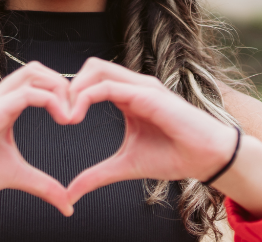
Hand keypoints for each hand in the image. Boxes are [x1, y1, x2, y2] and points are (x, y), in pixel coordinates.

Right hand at [0, 63, 74, 220]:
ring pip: (34, 73)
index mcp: (5, 106)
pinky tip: (62, 120)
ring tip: (71, 116)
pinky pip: (26, 94)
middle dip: (65, 85)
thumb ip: (42, 185)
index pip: (38, 80)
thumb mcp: (16, 176)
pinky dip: (50, 101)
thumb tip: (68, 205)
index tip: (75, 118)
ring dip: (60, 89)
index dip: (62, 92)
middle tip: (77, 113)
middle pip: (38, 69)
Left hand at [64, 58, 261, 217]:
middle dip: (67, 87)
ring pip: (96, 69)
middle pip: (90, 67)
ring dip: (74, 90)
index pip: (91, 80)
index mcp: (127, 96)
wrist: (206, 157)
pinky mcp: (147, 94)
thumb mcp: (124, 166)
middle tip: (57, 115)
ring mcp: (141, 86)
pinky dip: (86, 97)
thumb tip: (70, 194)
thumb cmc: (172, 156)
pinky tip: (76, 117)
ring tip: (65, 117)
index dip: (69, 94)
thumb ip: (96, 175)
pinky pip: (109, 86)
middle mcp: (133, 85)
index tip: (55, 118)